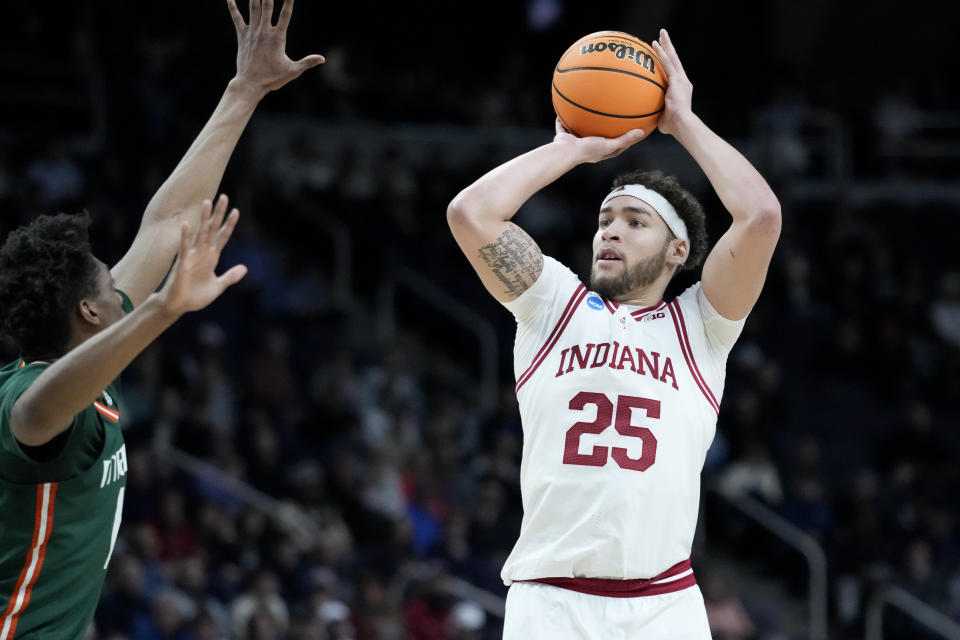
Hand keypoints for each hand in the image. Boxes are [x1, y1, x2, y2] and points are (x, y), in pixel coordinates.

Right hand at [159, 195, 246, 315]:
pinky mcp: (182, 263)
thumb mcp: (218, 286)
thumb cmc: (195, 296)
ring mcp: (192, 256)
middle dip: (218, 214)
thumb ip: (230, 276)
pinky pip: (184, 248)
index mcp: (211, 257)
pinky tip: (186, 224)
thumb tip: (245, 268)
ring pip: (200, 233)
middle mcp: (202, 253)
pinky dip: (185, 237)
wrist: (179, 306)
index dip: (229, 225)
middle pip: (212, 229)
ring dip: (204, 219)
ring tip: (207, 202)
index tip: (236, 211)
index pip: (222, 237)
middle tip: (224, 196)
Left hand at [227, 0, 324, 95]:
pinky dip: (233, 7)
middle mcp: (264, 31)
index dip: (288, 2)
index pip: (285, 15)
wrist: (250, 84)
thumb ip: (307, 62)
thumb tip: (322, 59)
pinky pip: (237, 18)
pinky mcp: (242, 36)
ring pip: (254, 8)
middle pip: (267, 5)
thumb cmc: (272, 79)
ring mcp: (252, 32)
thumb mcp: (292, 71)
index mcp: (277, 38)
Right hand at [552, 119, 644, 163]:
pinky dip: (564, 119)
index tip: (633, 132)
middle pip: (599, 138)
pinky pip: (565, 125)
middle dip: (605, 130)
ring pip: (582, 130)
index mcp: (600, 152)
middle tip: (614, 119)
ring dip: (585, 123)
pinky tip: (567, 107)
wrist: (566, 152)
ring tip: (590, 112)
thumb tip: (641, 132)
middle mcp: (588, 147)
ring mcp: (576, 142)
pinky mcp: (565, 137)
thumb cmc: (588, 150)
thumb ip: (624, 139)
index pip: (616, 146)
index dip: (625, 140)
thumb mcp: (609, 144)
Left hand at [651, 29, 693, 135]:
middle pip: (674, 60)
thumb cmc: (673, 126)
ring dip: (666, 45)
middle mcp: (682, 81)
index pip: (672, 73)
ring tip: (661, 34)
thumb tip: (643, 119)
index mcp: (680, 89)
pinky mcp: (677, 79)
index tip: (661, 56)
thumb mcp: (662, 118)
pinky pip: (667, 63)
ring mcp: (681, 79)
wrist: (682, 124)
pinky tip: (654, 45)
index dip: (667, 63)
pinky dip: (661, 53)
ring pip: (672, 58)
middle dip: (669, 48)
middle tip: (663, 37)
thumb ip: (655, 114)